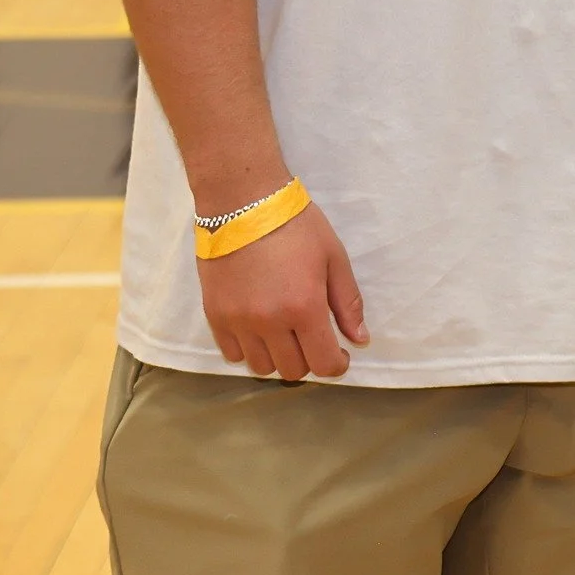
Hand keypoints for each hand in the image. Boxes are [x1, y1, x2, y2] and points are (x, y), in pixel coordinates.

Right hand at [197, 202, 368, 379]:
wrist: (244, 203)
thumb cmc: (297, 225)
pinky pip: (233, 354)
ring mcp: (239, 322)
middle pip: (292, 371)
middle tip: (312, 337)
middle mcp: (270, 322)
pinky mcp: (215, 316)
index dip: (337, 365)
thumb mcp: (333, 257)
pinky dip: (249, 349)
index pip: (323, 363)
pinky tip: (259, 328)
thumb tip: (359, 340)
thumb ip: (347, 302)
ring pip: (261, 367)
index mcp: (304, 307)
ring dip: (278, 357)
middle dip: (309, 359)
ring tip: (285, 332)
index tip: (340, 355)